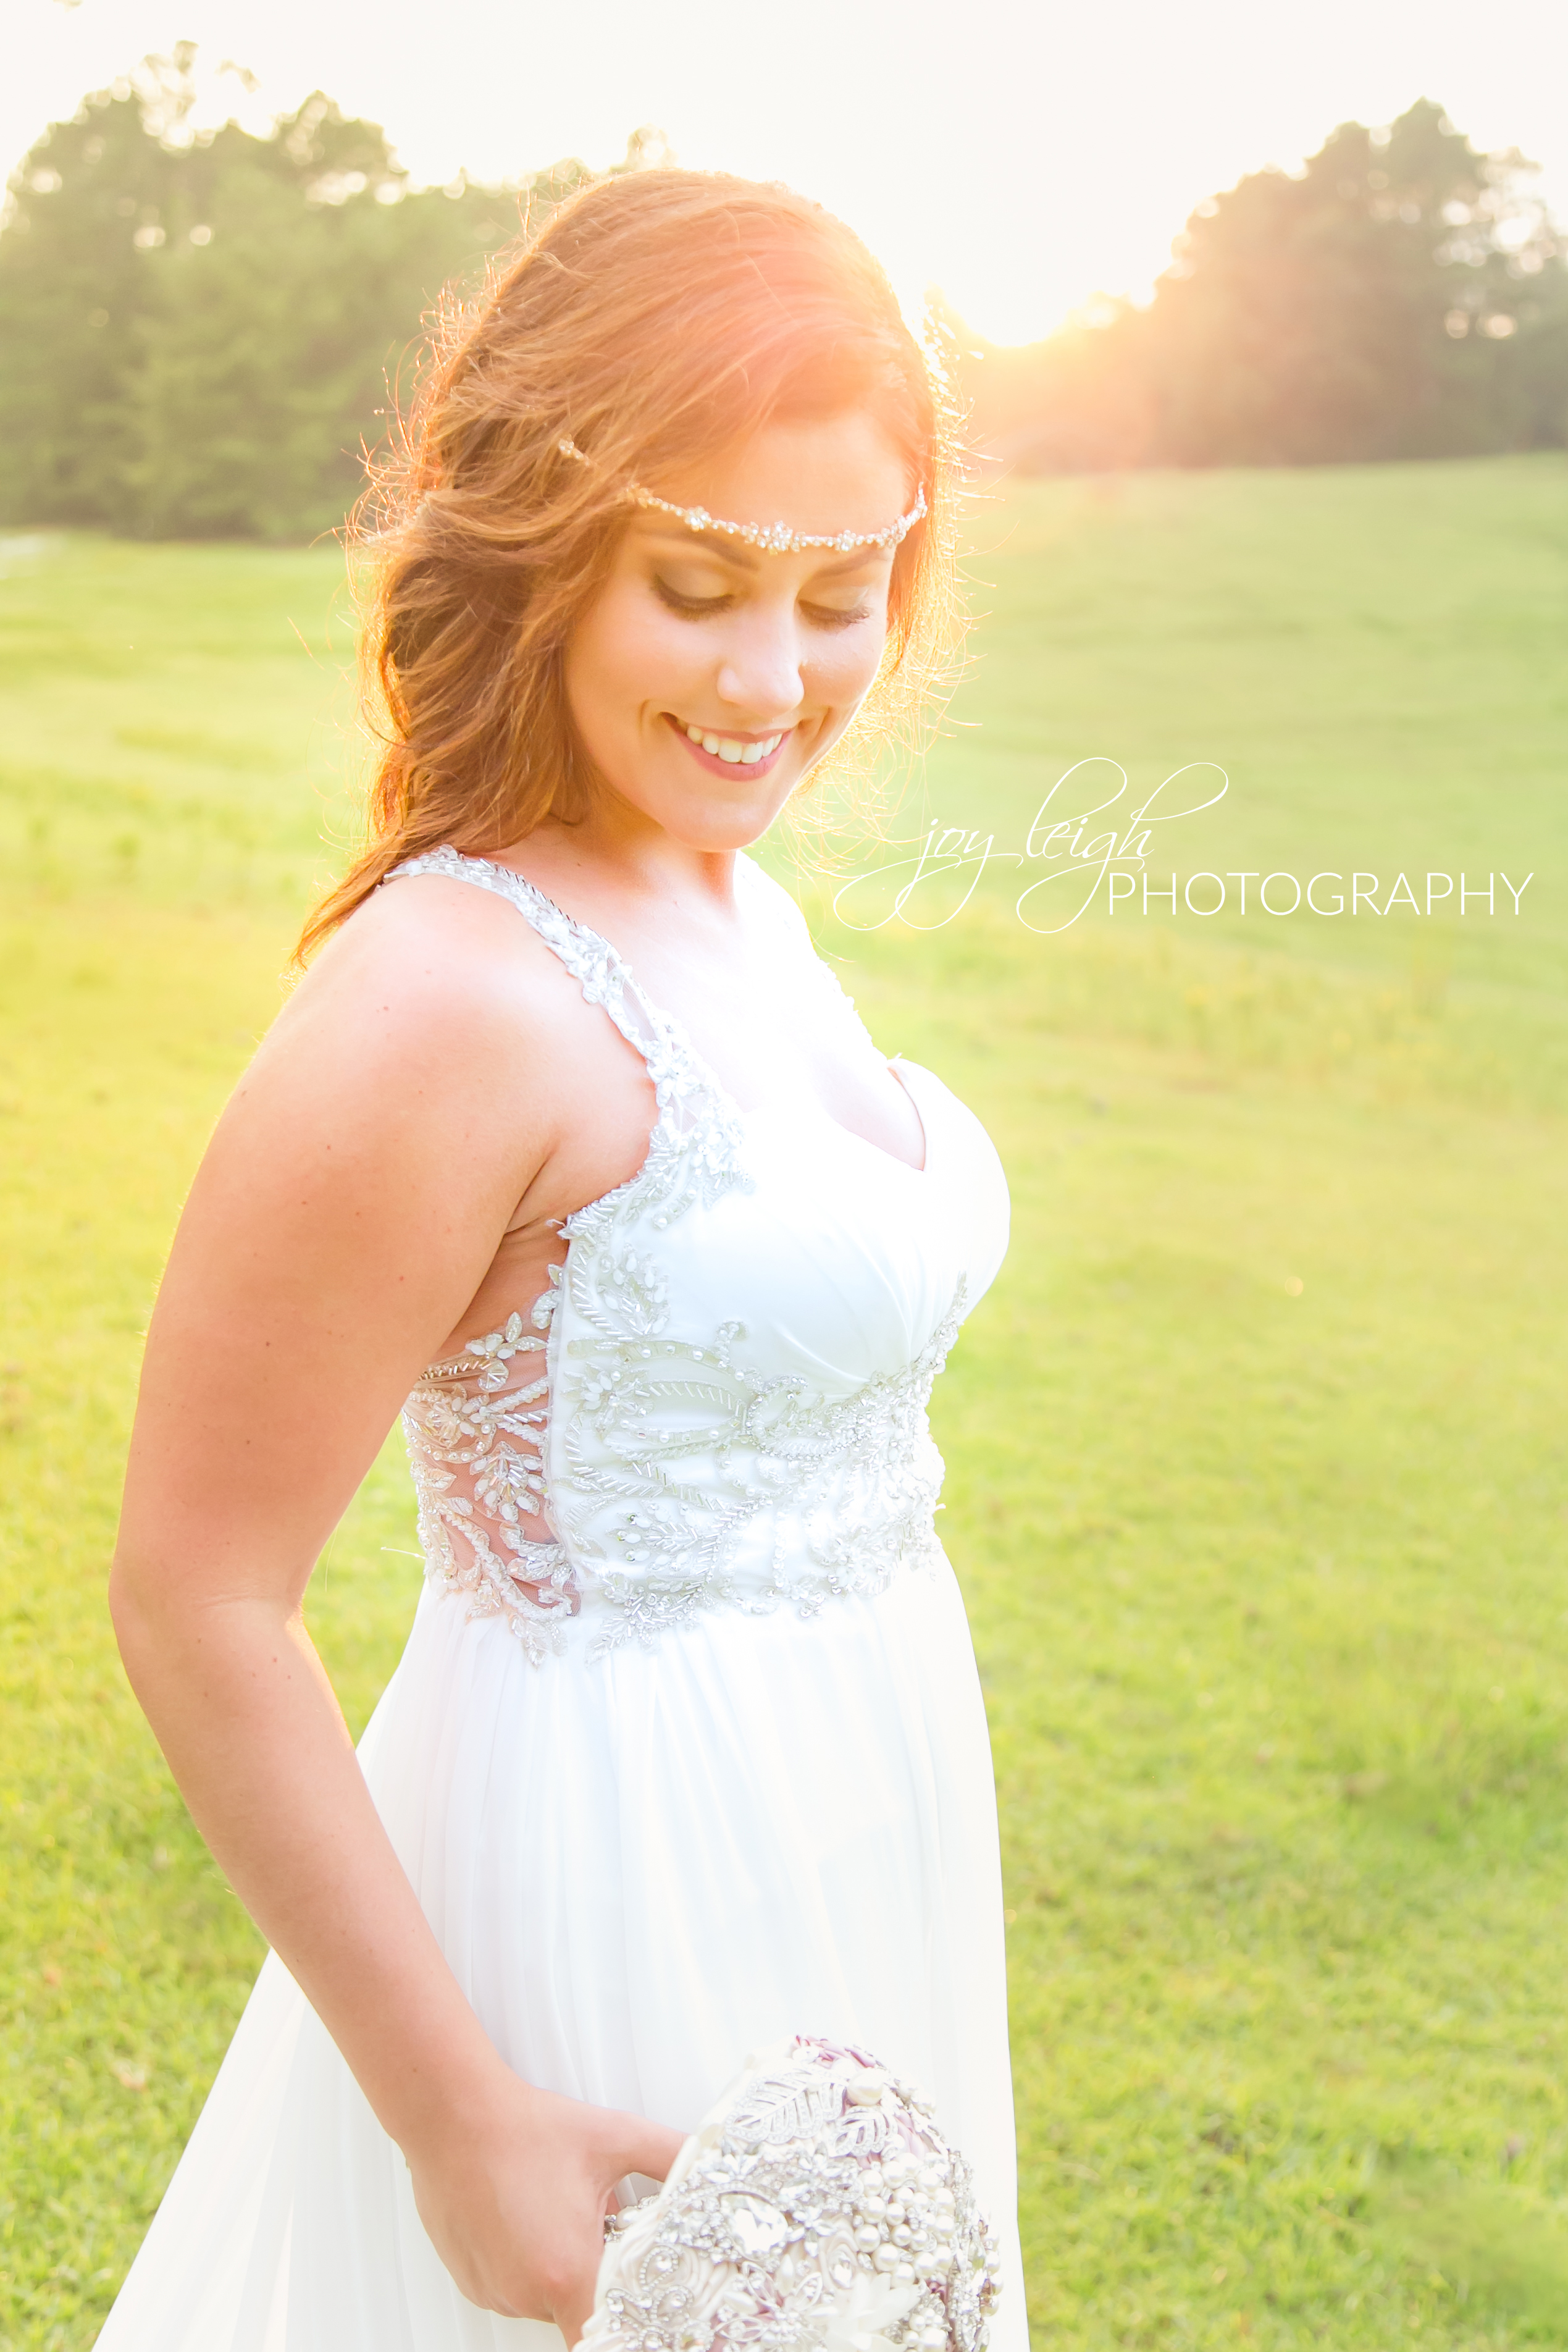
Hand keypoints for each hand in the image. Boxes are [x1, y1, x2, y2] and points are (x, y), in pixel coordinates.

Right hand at [406, 2068, 684, 2341]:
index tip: (640, 2307)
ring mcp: (495, 2291)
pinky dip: (530, 2264)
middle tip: (602, 2228)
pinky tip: (530, 2215)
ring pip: (546, 2299)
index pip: (606, 2337)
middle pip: (580, 2311)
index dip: (629, 2326)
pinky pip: (514, 2289)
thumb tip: (709, 2163)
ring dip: (563, 2268)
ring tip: (560, 2210)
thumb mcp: (614, 2137)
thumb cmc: (526, 2129)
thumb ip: (671, 2156)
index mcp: (567, 2272)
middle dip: (597, 2276)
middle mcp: (526, 2294)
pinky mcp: (473, 2282)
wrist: (453, 2115)